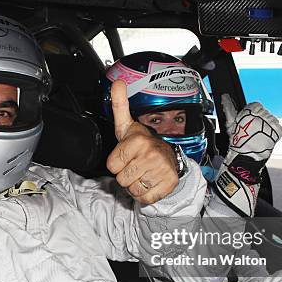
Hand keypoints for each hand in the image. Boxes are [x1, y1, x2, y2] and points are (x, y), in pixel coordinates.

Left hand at [106, 80, 178, 203]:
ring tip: (144, 172)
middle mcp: (151, 155)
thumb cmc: (143, 143)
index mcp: (138, 141)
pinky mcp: (168, 185)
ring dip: (135, 184)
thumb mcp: (127, 126)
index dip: (117, 163)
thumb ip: (119, 105)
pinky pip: (144, 198)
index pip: (112, 166)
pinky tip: (151, 181)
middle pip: (121, 179)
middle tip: (136, 164)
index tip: (127, 155)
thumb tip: (117, 82)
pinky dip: (146, 194)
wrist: (169, 158)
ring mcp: (161, 171)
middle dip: (126, 174)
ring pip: (132, 189)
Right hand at [221, 94, 281, 160]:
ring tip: (260, 134)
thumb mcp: (231, 124)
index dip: (252, 113)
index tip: (249, 121)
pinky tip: (266, 137)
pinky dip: (273, 131)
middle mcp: (261, 116)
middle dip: (259, 120)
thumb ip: (229, 108)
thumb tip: (225, 97)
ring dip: (266, 125)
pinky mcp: (278, 131)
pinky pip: (277, 126)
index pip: (255, 105)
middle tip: (253, 130)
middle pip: (263, 112)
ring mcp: (270, 123)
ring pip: (271, 119)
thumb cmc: (238, 142)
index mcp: (249, 113)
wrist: (248, 157)